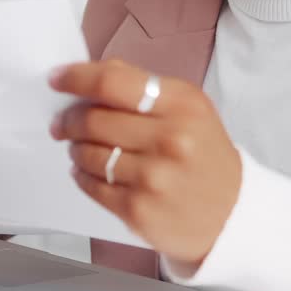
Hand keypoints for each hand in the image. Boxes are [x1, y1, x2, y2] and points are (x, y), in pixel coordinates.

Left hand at [48, 60, 241, 268]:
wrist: (233, 214)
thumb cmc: (205, 155)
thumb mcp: (190, 109)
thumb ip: (142, 87)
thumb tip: (89, 76)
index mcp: (183, 105)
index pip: (113, 82)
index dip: (77, 78)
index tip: (57, 78)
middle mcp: (170, 139)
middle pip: (93, 119)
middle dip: (68, 118)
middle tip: (62, 121)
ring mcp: (153, 178)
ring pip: (87, 154)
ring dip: (75, 147)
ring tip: (80, 147)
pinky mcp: (138, 211)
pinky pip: (90, 186)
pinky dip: (81, 175)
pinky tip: (87, 171)